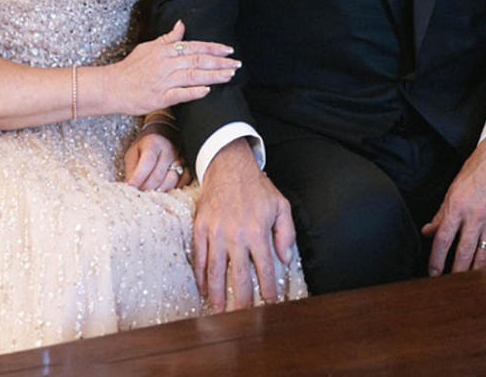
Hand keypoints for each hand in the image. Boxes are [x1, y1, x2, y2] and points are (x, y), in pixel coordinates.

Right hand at [107, 21, 239, 116]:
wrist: (112, 86)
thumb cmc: (131, 67)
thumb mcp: (149, 47)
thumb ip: (168, 38)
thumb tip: (182, 24)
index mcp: (165, 51)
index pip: (194, 46)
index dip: (213, 48)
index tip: (229, 50)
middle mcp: (167, 64)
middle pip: (198, 60)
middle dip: (220, 62)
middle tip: (237, 64)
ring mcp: (164, 81)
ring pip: (193, 76)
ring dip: (213, 75)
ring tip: (229, 75)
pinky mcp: (160, 98)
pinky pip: (180, 94)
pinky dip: (194, 92)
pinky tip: (207, 91)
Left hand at [124, 131, 189, 191]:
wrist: (164, 134)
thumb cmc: (145, 146)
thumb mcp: (133, 152)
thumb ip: (131, 170)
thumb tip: (130, 188)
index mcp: (153, 143)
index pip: (147, 164)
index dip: (138, 179)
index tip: (130, 188)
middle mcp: (169, 150)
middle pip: (158, 176)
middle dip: (146, 189)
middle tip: (139, 194)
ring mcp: (181, 158)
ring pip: (171, 181)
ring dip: (159, 191)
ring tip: (150, 193)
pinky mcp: (188, 166)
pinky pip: (184, 182)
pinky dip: (173, 189)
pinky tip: (165, 190)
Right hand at [192, 138, 295, 312]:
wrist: (228, 165)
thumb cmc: (256, 186)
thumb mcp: (280, 205)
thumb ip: (286, 233)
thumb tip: (285, 259)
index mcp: (257, 231)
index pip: (264, 270)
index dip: (268, 291)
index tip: (270, 305)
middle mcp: (236, 235)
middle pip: (238, 278)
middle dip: (242, 303)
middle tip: (243, 320)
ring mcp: (216, 232)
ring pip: (215, 272)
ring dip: (218, 296)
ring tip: (220, 313)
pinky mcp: (201, 227)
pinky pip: (199, 258)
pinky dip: (201, 277)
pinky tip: (205, 290)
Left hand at [422, 131, 485, 274]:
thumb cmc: (480, 167)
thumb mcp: (455, 186)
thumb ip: (442, 212)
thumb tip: (428, 231)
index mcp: (458, 204)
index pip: (442, 239)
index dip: (436, 260)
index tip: (433, 273)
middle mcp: (476, 214)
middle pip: (462, 253)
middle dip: (455, 273)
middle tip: (449, 286)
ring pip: (483, 257)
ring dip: (474, 274)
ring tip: (468, 285)